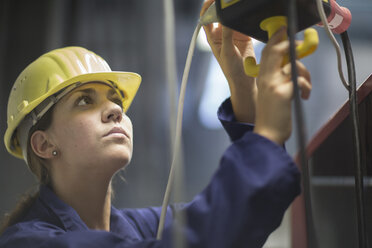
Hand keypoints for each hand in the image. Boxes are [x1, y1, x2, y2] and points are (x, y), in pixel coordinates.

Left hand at [200, 0, 256, 122]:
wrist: (245, 79)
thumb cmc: (230, 69)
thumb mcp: (227, 52)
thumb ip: (226, 36)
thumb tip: (226, 20)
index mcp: (212, 37)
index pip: (206, 17)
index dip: (207, 7)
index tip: (212, 0)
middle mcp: (221, 32)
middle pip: (219, 13)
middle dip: (221, 5)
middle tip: (226, 0)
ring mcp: (233, 32)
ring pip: (231, 16)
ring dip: (233, 10)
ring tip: (236, 4)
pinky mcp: (244, 33)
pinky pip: (243, 21)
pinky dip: (244, 17)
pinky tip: (245, 13)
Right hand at [253, 27, 311, 144]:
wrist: (267, 133)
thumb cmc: (271, 114)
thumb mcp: (270, 92)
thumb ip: (277, 78)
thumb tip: (291, 65)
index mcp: (262, 78)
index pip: (267, 52)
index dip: (276, 39)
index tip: (284, 32)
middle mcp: (266, 78)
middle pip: (276, 51)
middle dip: (290, 45)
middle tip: (300, 46)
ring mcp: (273, 85)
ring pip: (294, 66)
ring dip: (305, 74)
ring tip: (305, 87)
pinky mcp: (283, 93)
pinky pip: (300, 81)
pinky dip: (306, 88)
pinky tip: (304, 96)